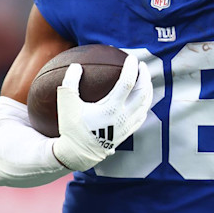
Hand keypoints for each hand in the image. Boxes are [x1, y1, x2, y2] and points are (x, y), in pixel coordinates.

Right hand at [52, 55, 152, 170]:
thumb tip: (76, 65)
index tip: (131, 58)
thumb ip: (70, 82)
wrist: (78, 154)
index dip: (131, 68)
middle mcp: (123, 117)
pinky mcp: (127, 132)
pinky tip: (141, 98)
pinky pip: (142, 115)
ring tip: (144, 78)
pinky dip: (144, 103)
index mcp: (110, 109)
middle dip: (145, 76)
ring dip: (147, 89)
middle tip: (142, 65)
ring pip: (145, 104)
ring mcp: (127, 126)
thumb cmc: (72, 128)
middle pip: (143, 92)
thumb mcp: (66, 104)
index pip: (127, 82)